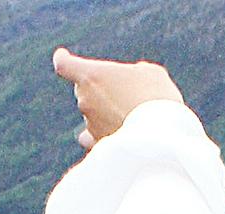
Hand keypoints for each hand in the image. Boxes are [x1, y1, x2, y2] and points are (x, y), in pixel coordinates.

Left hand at [52, 45, 183, 151]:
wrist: (162, 135)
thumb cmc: (156, 97)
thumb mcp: (149, 74)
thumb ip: (133, 74)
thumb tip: (132, 83)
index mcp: (92, 76)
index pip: (65, 64)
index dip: (64, 59)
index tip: (63, 56)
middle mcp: (85, 100)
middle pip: (84, 90)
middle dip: (99, 91)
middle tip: (126, 95)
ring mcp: (89, 124)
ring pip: (91, 113)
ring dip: (105, 113)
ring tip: (132, 116)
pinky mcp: (98, 145)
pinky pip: (92, 138)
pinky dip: (100, 135)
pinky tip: (114, 136)